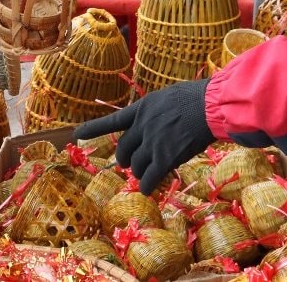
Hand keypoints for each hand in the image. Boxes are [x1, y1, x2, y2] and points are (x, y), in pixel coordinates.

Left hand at [74, 79, 212, 194]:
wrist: (209, 106)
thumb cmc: (195, 97)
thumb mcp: (167, 97)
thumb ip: (155, 112)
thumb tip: (153, 126)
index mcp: (142, 109)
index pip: (113, 121)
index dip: (94, 128)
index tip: (77, 133)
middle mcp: (142, 127)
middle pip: (123, 150)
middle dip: (125, 160)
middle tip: (129, 164)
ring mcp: (152, 143)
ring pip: (137, 166)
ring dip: (139, 172)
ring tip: (145, 174)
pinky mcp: (165, 158)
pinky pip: (150, 178)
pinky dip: (147, 186)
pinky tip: (146, 190)